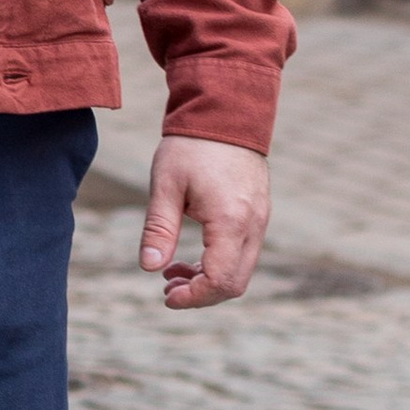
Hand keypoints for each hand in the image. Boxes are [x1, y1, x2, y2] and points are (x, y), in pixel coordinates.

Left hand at [139, 137, 269, 309]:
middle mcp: (253, 225)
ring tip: (172, 272)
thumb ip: (159, 229)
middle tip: (167, 288)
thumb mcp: (166, 186)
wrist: (224, 112)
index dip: (194, 297)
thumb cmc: (191, 146)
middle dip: (201, 294)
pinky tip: (191, 257)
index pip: (220, 280)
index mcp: (231, 220)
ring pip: (241, 271)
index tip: (166, 296)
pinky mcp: (258, 214)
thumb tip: (149, 267)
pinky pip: (244, 253)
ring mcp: (260, 220)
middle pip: (235, 283)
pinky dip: (220, 264)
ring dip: (209, 279)